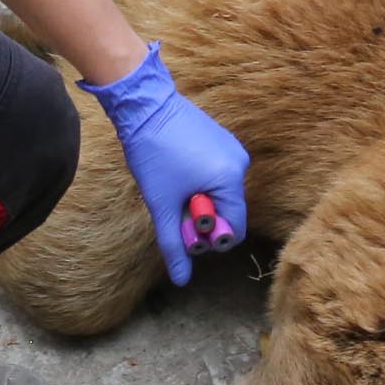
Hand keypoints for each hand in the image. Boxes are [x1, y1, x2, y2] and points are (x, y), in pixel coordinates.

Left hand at [80, 43, 249, 288]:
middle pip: (227, 211)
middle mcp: (239, 162)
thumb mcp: (162, 205)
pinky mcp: (221, 139)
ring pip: (220, 193)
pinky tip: (176, 171)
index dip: (208, 237)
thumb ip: (174, 245)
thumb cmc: (153, 154)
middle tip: (173, 207)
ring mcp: (231, 148)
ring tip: (172, 186)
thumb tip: (182, 279)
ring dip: (198, 199)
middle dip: (201, 218)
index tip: (182, 225)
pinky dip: (199, 181)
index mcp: (231, 179)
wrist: (144, 105)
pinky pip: (217, 174)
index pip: (234, 229)